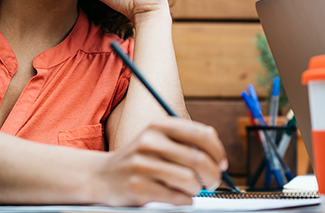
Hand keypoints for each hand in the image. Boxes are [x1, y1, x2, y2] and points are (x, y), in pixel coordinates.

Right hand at [89, 118, 227, 205]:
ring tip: (190, 189)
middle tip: (211, 183)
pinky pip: (177, 197)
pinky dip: (183, 200)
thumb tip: (219, 158)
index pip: (202, 135)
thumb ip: (186, 142)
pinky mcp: (138, 186)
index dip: (218, 152)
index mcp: (159, 125)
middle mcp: (150, 140)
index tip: (222, 164)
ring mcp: (142, 164)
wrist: (102, 176)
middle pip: (199, 160)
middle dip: (213, 176)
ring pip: (190, 180)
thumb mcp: (158, 140)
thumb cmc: (139, 159)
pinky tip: (176, 196)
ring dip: (196, 190)